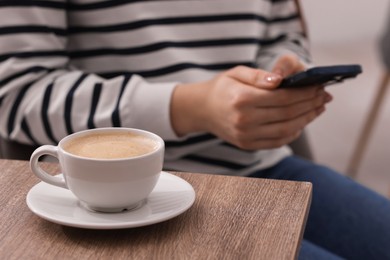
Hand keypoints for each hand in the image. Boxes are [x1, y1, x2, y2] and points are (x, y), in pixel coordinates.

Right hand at [171, 58, 331, 149]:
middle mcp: (244, 120)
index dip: (304, 93)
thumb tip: (281, 80)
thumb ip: (259, 76)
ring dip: (307, 119)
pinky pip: (277, 141)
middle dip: (310, 104)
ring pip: (286, 130)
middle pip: (287, 114)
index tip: (319, 87)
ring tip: (318, 108)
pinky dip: (293, 132)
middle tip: (324, 96)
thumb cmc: (222, 88)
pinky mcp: (248, 145)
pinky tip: (302, 122)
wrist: (202, 110)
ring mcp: (246, 136)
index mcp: (241, 99)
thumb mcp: (237, 73)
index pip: (282, 97)